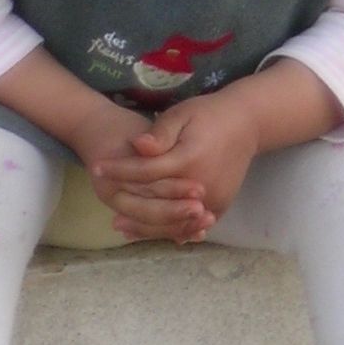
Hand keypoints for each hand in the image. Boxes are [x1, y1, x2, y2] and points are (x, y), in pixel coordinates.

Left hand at [90, 91, 260, 239]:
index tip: (96, 167)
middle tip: (104, 207)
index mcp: (189, 159)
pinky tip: (150, 231)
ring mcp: (214, 200)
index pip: (146, 171)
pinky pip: (191, 225)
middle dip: (129, 207)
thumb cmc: (209, 115)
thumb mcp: (183, 114)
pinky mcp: (221, 206)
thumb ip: (161, 133)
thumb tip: (137, 146)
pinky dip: (169, 230)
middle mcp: (203, 185)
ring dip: (146, 227)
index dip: (119, 170)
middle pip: (158, 204)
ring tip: (122, 226)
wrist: (247, 124)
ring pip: (174, 222)